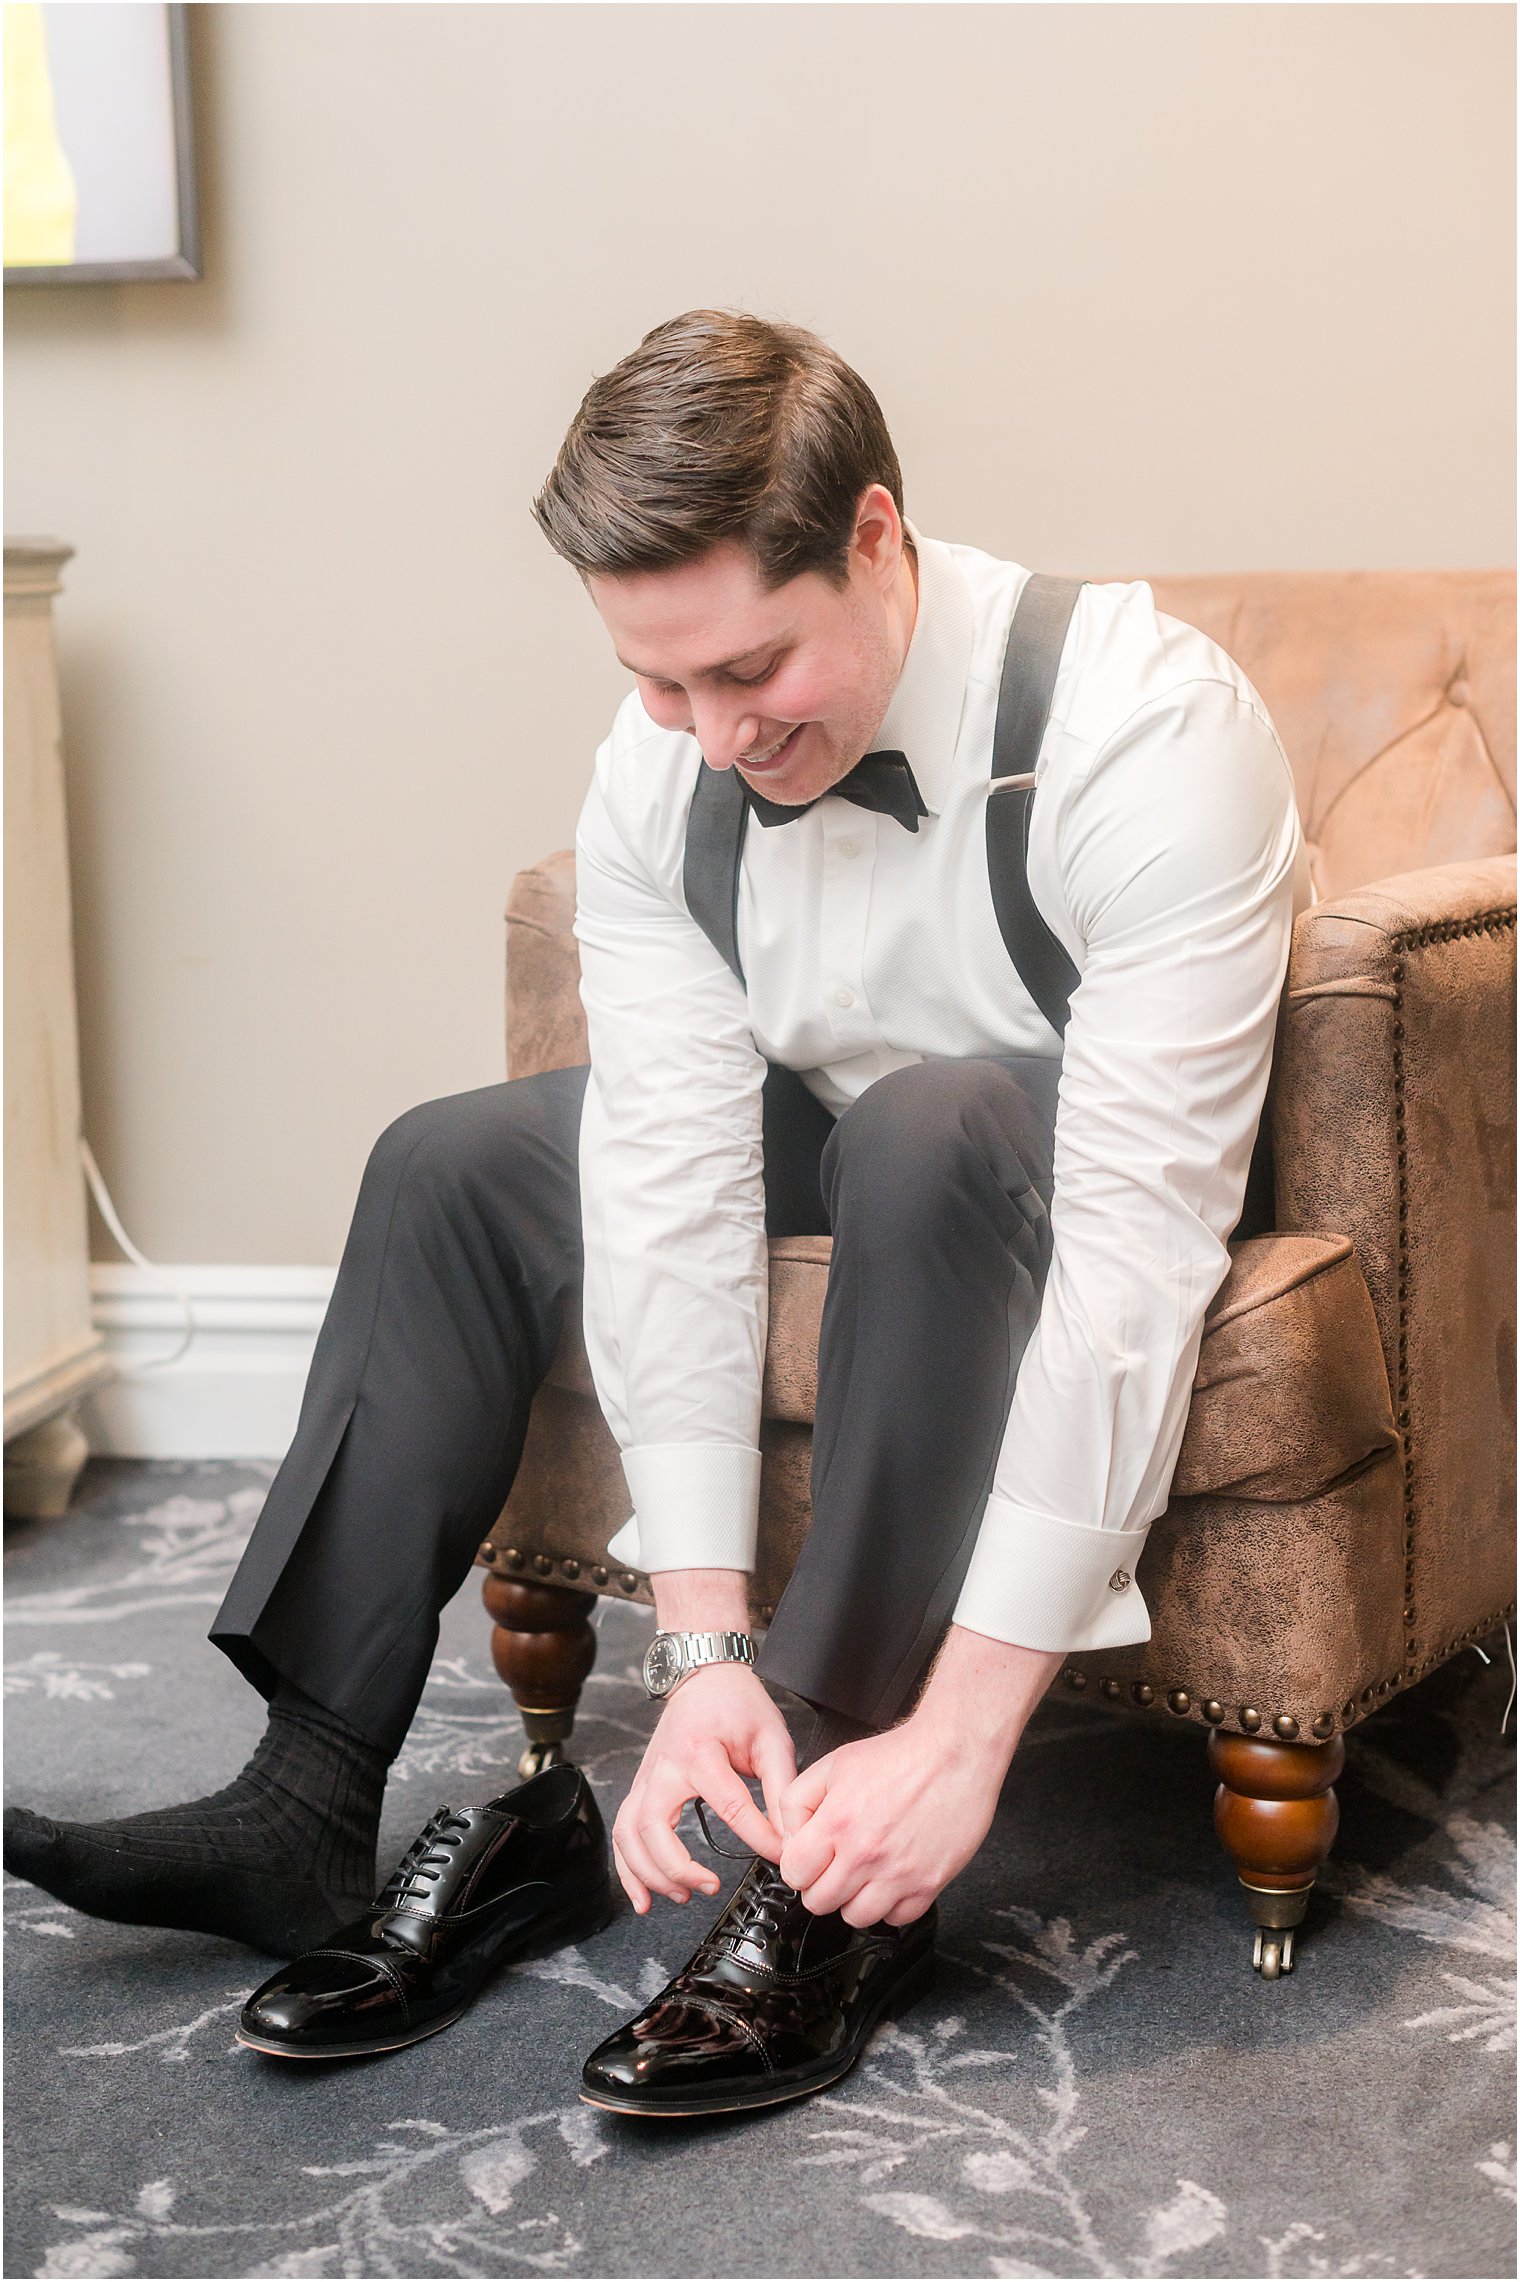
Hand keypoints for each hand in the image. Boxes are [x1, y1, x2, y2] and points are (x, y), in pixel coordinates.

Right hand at [612, 1663, 795, 1914]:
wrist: (704, 1677)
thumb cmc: (738, 1704)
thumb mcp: (771, 1737)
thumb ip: (783, 1787)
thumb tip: (791, 1834)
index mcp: (700, 1751)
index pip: (730, 1808)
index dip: (759, 1838)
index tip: (781, 1855)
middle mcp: (664, 1767)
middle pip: (654, 1828)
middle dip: (679, 1868)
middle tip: (712, 1886)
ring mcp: (646, 1778)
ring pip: (630, 1836)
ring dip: (651, 1874)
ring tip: (682, 1896)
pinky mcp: (640, 1788)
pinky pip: (622, 1834)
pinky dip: (628, 1869)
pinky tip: (644, 1896)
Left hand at [775, 1628, 1063, 1927]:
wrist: (953, 1752)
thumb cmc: (900, 1756)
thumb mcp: (833, 1764)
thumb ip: (797, 1801)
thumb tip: (789, 1838)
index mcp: (837, 1823)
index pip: (795, 1875)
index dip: (800, 1865)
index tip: (812, 1858)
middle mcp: (865, 1854)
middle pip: (820, 1903)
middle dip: (823, 1885)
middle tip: (837, 1865)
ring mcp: (898, 1874)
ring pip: (856, 1918)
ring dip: (855, 1899)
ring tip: (866, 1873)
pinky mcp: (929, 1884)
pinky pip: (897, 1919)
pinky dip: (892, 1905)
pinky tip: (893, 1878)